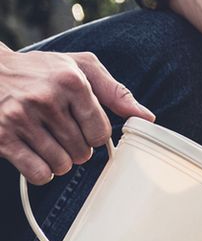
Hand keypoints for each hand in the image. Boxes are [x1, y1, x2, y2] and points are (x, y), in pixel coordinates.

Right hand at [0, 49, 153, 184]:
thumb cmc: (41, 70)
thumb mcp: (80, 67)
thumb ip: (115, 91)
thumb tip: (147, 117)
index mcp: (70, 81)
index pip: (101, 132)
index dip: (95, 135)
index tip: (84, 126)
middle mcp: (45, 99)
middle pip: (83, 151)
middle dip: (78, 148)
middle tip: (63, 133)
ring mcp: (20, 118)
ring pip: (62, 165)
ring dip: (60, 161)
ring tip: (49, 142)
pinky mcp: (2, 136)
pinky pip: (38, 173)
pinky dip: (42, 172)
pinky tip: (36, 155)